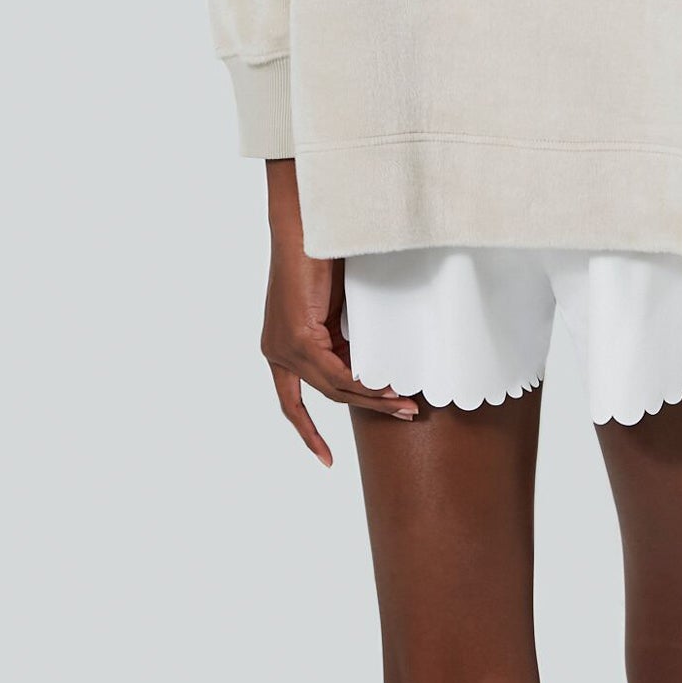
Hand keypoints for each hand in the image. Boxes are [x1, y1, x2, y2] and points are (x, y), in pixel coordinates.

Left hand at [261, 158, 417, 463]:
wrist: (307, 223)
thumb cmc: (321, 254)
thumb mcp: (331, 309)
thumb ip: (340, 339)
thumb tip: (365, 365)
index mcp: (278, 346)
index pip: (290, 402)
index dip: (307, 431)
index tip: (324, 459)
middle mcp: (275, 352)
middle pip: (323, 395)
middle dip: (365, 408)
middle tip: (403, 415)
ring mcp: (283, 347)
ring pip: (333, 388)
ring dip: (372, 398)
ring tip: (406, 405)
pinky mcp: (298, 337)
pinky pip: (334, 374)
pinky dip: (362, 384)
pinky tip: (387, 389)